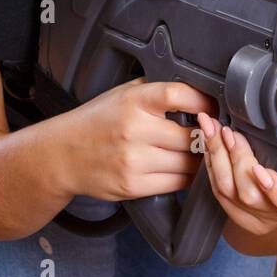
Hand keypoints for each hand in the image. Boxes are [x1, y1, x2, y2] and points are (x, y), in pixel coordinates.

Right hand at [57, 77, 213, 202]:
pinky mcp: (133, 185)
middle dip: (204, 136)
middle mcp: (135, 130)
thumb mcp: (123, 93)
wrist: (63, 154)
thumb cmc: (98, 121)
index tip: (213, 107)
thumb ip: (156, 91)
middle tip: (210, 134)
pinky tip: (181, 167)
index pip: (180, 95)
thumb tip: (198, 92)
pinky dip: (185, 176)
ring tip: (196, 151)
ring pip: (188, 163)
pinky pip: (177, 183)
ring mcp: (134, 160)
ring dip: (198, 159)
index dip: (204, 101)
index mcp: (134, 101)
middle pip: (191, 136)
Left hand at [197, 111, 276, 239]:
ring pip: (228, 192)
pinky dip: (212, 165)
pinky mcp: (239, 217)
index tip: (259, 169)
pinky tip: (209, 145)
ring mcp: (257, 220)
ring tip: (212, 130)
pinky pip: (218, 192)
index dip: (274, 190)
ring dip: (217, 156)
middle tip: (228, 131)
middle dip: (236, 159)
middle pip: (250, 195)